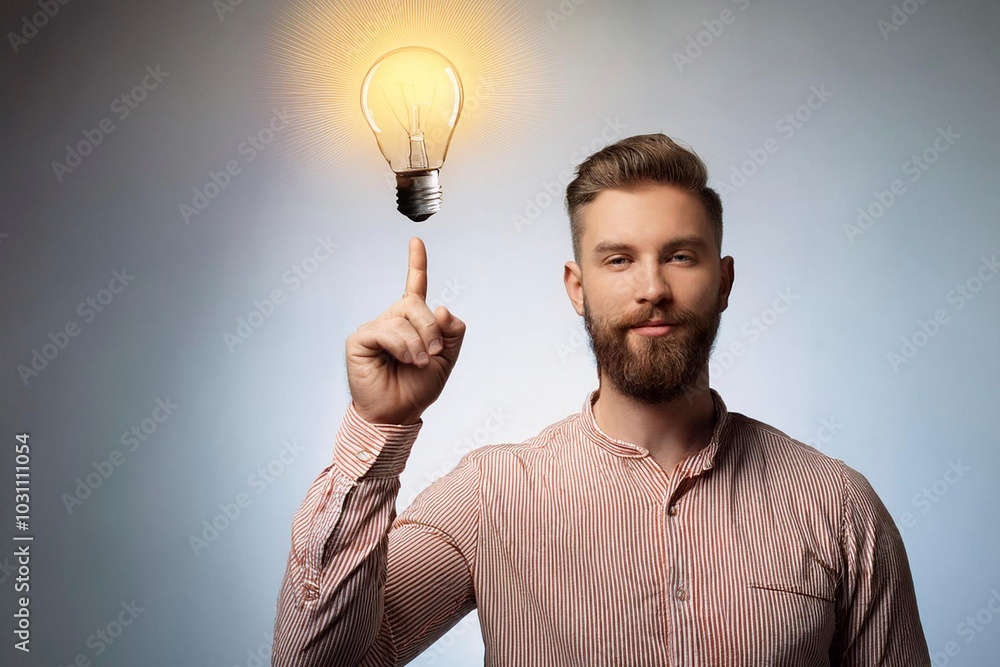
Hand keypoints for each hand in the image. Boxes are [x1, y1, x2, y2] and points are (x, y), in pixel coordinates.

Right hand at [345, 237, 465, 424]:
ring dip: (418, 343)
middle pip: (415, 302)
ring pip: (403, 317)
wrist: (398, 414)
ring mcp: (375, 327)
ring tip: (418, 363)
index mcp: (412, 322)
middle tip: (434, 354)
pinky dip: (402, 345)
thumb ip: (452, 332)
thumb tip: (442, 307)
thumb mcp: (447, 359)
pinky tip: (405, 360)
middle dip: (431, 328)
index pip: (414, 286)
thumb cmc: (417, 388)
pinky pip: (387, 330)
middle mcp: (392, 320)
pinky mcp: (360, 339)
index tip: (416, 241)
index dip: (416, 263)